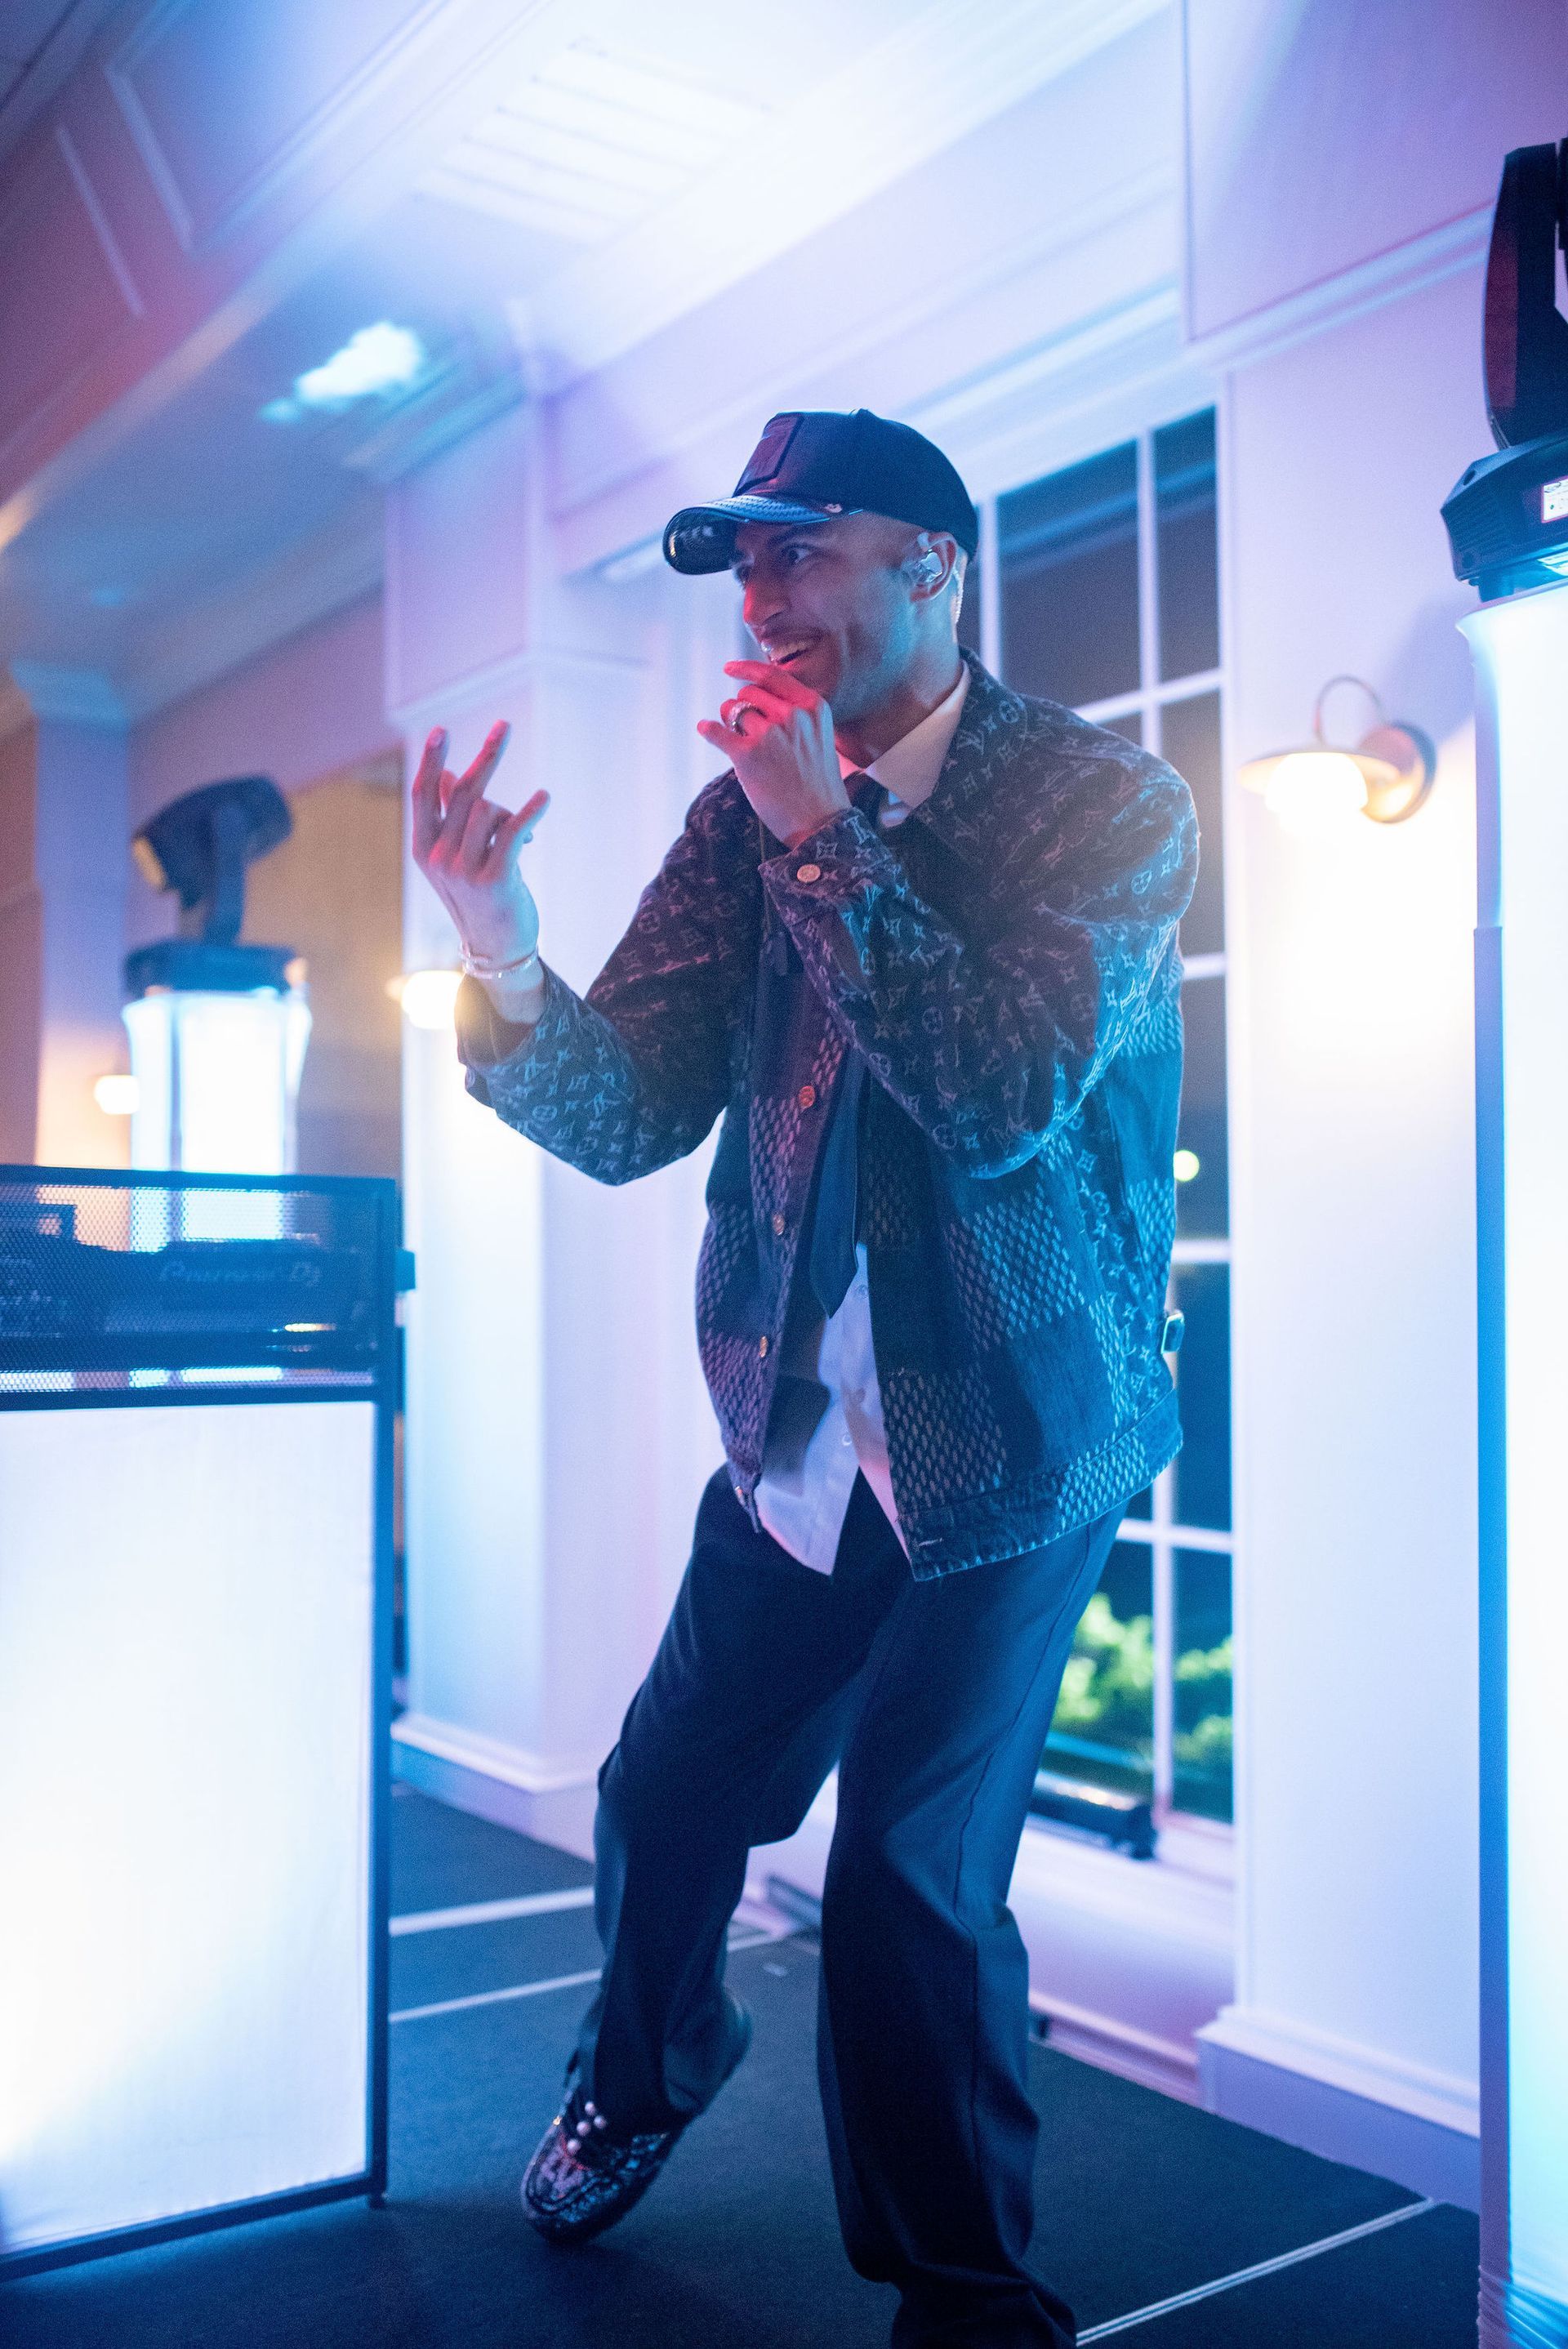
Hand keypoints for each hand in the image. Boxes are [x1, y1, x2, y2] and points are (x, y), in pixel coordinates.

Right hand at [411, 721, 549, 971]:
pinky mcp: (494, 880)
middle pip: (462, 793)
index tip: (441, 729)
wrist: (498, 949)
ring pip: (489, 811)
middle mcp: (437, 858)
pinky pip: (512, 832)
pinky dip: (530, 811)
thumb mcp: (458, 858)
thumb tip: (450, 774)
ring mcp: (463, 871)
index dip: (432, 760)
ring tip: (522, 834)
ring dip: (511, 814)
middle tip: (504, 726)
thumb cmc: (480, 896)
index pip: (423, 794)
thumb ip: (452, 818)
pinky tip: (545, 797)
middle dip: (487, 756)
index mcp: (424, 848)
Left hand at [697, 661, 851, 848]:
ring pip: (733, 711)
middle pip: (750, 694)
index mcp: (812, 707)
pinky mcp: (747, 755)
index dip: (746, 669)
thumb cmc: (818, 784)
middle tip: (743, 726)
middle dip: (742, 706)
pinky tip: (705, 729)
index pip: (773, 676)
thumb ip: (797, 715)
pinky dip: (708, 730)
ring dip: (728, 721)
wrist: (820, 822)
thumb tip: (760, 700)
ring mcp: (769, 734)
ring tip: (736, 738)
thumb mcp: (819, 738)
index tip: (729, 669)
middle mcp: (792, 715)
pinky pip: (716, 731)